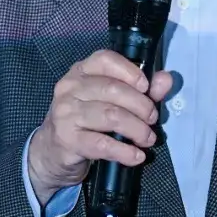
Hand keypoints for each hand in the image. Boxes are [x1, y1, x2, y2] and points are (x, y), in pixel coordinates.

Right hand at [28, 50, 174, 208]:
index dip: (131, 72)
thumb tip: (165, 79)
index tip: (147, 88)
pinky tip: (136, 156)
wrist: (51, 151)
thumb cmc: (85, 121)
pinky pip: (103, 144)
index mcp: (80, 72)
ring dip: (137, 130)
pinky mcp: (67, 139)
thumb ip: (139, 90)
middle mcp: (69, 88)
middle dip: (141, 106)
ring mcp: (65, 113)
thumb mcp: (109, 101)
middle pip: (113, 90)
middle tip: (152, 120)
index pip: (106, 60)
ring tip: (147, 139)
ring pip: (111, 116)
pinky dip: (125, 151)